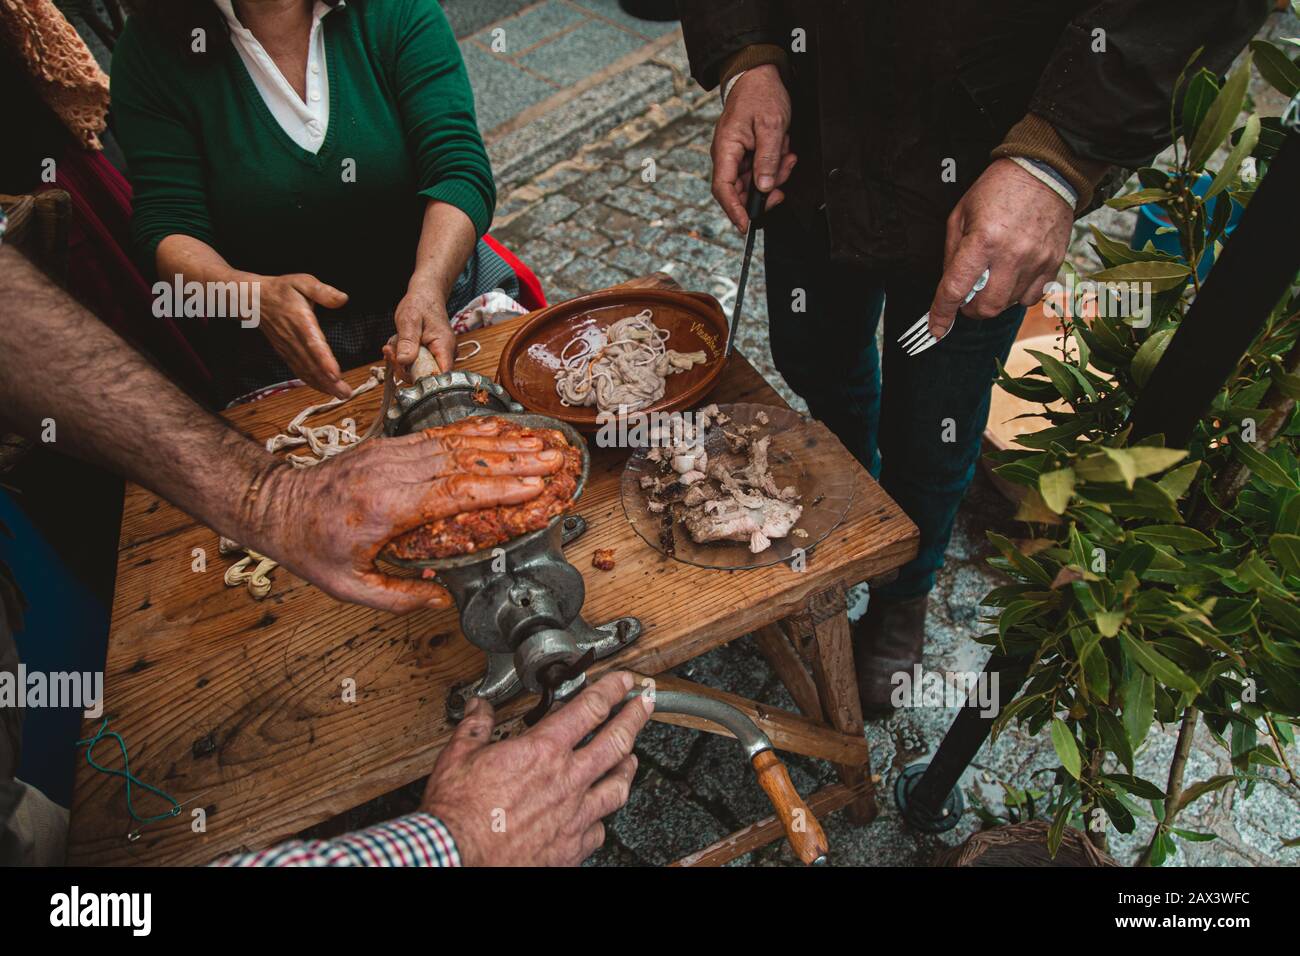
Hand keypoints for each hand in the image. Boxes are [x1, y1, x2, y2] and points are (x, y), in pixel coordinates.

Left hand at [250, 416, 563, 611]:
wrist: (278, 506)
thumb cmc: (312, 547)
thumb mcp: (350, 588)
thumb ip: (399, 596)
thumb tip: (443, 599)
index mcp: (386, 508)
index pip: (453, 492)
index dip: (498, 488)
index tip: (534, 487)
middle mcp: (391, 473)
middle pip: (464, 460)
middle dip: (515, 459)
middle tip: (554, 458)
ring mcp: (392, 453)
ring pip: (456, 442)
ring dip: (503, 442)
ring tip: (541, 442)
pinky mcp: (391, 444)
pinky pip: (440, 434)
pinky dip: (475, 431)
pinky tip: (502, 429)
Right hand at [254, 273, 351, 398]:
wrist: (253, 299)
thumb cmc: (282, 289)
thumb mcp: (302, 282)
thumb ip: (322, 291)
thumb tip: (342, 298)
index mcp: (300, 320)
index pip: (313, 343)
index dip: (324, 360)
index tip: (335, 374)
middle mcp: (293, 338)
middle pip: (311, 363)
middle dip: (328, 381)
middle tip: (346, 394)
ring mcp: (288, 348)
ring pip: (305, 370)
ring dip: (322, 385)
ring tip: (340, 395)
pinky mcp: (285, 353)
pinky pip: (299, 370)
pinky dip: (311, 382)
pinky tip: (324, 389)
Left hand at [394, 282, 454, 378]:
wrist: (426, 296)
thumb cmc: (421, 304)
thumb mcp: (409, 320)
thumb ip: (407, 341)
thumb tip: (404, 362)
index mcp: (444, 347)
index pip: (439, 376)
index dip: (421, 379)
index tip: (401, 366)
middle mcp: (446, 355)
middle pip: (426, 376)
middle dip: (404, 367)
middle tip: (389, 351)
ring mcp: (439, 356)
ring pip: (419, 372)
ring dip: (401, 362)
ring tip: (393, 345)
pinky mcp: (432, 356)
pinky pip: (417, 365)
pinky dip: (404, 358)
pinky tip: (398, 346)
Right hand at [422, 672, 652, 865]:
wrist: (457, 856)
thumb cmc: (458, 811)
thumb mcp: (459, 756)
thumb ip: (475, 727)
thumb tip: (479, 708)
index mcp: (543, 751)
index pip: (590, 708)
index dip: (614, 689)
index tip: (625, 682)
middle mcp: (566, 781)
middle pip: (617, 741)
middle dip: (637, 717)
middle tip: (647, 704)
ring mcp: (574, 816)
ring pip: (618, 786)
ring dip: (628, 767)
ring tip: (632, 758)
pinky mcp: (571, 848)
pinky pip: (599, 830)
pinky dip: (601, 819)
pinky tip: (599, 816)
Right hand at [711, 64, 796, 232]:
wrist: (759, 75)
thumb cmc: (761, 94)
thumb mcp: (770, 126)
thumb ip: (767, 159)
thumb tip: (763, 187)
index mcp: (725, 148)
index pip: (723, 189)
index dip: (734, 211)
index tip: (746, 225)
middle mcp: (727, 155)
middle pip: (740, 190)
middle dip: (764, 191)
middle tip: (782, 186)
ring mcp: (736, 155)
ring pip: (754, 182)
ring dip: (774, 176)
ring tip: (788, 157)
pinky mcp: (747, 153)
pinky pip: (760, 170)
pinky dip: (775, 167)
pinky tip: (785, 153)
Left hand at [928, 158, 1073, 338]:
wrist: (1044, 171)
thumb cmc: (997, 189)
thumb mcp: (961, 214)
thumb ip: (951, 252)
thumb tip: (948, 286)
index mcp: (983, 240)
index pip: (956, 289)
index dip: (942, 314)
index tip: (936, 329)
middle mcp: (1012, 254)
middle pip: (986, 307)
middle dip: (970, 309)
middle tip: (966, 296)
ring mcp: (1036, 261)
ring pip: (1008, 304)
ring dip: (993, 300)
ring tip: (991, 277)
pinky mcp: (1054, 263)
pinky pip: (1031, 298)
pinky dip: (1017, 295)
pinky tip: (1012, 276)